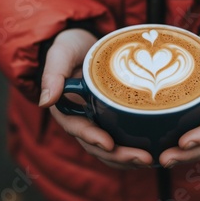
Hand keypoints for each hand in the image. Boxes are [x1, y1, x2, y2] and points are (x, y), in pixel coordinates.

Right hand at [39, 29, 152, 168]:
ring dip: (129, 158)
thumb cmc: (72, 45)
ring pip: (112, 148)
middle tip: (142, 158)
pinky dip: (136, 146)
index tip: (109, 144)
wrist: (88, 41)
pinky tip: (154, 150)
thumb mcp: (60, 53)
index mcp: (67, 110)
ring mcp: (100, 121)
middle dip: (119, 156)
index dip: (93, 138)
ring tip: (151, 159)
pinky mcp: (114, 118)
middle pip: (98, 146)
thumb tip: (45, 102)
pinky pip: (124, 138)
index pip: (79, 129)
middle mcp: (83, 120)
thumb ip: (53, 74)